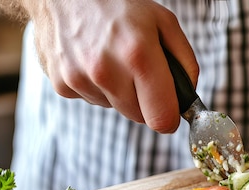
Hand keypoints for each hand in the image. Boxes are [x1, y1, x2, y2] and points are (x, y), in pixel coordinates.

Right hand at [25, 0, 198, 132]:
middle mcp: (107, 71)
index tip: (170, 110)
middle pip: (139, 117)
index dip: (169, 118)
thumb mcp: (163, 22)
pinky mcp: (60, 84)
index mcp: (139, 55)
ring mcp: (80, 79)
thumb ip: (185, 62)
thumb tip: (188, 95)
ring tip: (113, 59)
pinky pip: (92, 99)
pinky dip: (97, 86)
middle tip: (138, 71)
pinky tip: (92, 60)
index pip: (161, 119)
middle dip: (145, 100)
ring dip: (119, 92)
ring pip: (115, 108)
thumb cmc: (118, 4)